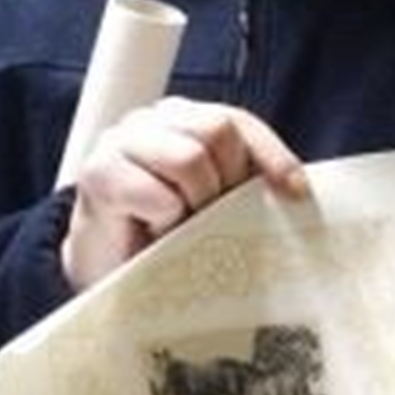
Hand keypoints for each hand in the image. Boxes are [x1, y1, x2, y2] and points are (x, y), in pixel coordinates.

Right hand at [61, 97, 307, 290]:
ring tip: (180, 224)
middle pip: (217, 129)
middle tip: (210, 215)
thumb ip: (243, 184)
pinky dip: (163, 220)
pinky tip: (152, 230)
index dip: (271, 155)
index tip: (295, 192)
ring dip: (194, 203)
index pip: (239, 122)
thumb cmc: (166, 236)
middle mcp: (154, 120)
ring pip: (188, 157)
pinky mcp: (98, 171)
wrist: (110, 274)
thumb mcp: (215, 203)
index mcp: (186, 120)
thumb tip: (295, 192)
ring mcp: (121, 140)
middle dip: (225, 181)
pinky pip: (155, 193)